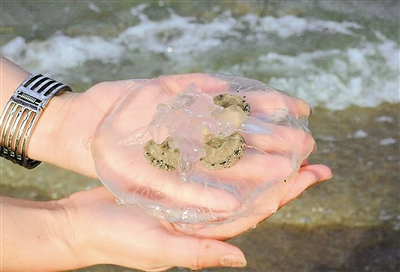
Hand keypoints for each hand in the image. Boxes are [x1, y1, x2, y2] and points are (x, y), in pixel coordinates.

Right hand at [58, 162, 329, 270]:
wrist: (81, 224)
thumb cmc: (115, 238)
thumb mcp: (155, 249)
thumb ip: (196, 253)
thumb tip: (241, 259)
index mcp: (205, 231)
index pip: (256, 210)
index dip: (287, 192)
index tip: (313, 172)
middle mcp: (204, 213)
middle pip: (252, 191)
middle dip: (283, 173)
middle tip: (310, 149)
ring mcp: (191, 198)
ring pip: (234, 176)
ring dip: (259, 158)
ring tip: (282, 138)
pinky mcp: (176, 183)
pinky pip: (208, 166)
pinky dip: (227, 152)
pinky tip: (237, 136)